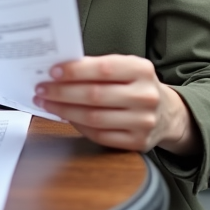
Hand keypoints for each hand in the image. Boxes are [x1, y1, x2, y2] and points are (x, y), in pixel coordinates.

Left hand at [34, 54, 200, 155]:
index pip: (103, 69)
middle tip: (41, 89)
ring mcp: (143, 121)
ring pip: (94, 118)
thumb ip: (98, 67)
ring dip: (64, 110)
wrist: (167, 113)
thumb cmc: (137, 86)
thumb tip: (59, 71)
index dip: (75, 71)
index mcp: (142, 70)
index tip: (53, 72)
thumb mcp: (126, 68)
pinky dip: (78, 126)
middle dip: (62, 92)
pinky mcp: (137, 142)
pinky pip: (99, 135)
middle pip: (94, 95)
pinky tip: (66, 117)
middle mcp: (145, 96)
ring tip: (47, 104)